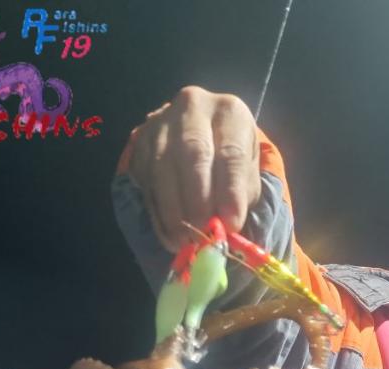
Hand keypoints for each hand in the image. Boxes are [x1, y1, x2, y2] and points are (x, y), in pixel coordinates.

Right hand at [126, 86, 260, 251]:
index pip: (231, 153)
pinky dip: (157, 212)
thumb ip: (241, 196)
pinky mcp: (141, 140)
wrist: (202, 136)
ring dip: (173, 210)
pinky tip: (168, 235)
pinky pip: (145, 179)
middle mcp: (194, 107)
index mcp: (229, 112)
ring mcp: (162, 121)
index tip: (232, 224)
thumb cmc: (231, 160)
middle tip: (202, 233)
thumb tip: (225, 226)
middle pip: (193, 153)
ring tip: (184, 241)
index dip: (231, 191)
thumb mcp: (248, 172)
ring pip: (163, 166)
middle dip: (197, 199)